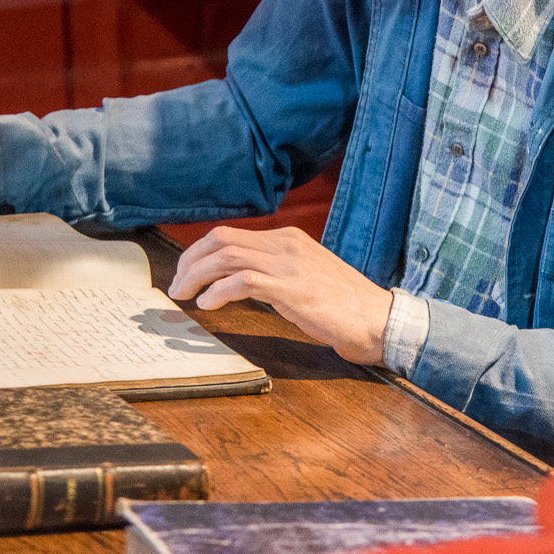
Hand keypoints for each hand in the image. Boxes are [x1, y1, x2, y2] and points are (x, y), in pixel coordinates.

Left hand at [169, 226, 392, 365]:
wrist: (377, 319)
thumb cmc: (342, 305)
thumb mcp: (304, 278)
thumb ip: (274, 272)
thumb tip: (236, 282)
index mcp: (288, 239)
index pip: (229, 234)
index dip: (198, 253)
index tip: (185, 273)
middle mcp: (286, 244)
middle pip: (221, 240)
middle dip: (190, 261)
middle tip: (175, 285)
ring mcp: (289, 264)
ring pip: (226, 256)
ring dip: (196, 276)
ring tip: (182, 295)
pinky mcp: (291, 288)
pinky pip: (242, 281)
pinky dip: (218, 291)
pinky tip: (207, 305)